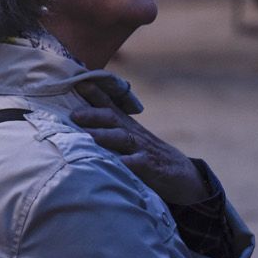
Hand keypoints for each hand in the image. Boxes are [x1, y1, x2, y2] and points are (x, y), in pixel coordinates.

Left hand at [71, 82, 208, 203]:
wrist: (185, 176)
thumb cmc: (150, 157)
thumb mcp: (131, 141)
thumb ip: (110, 133)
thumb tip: (80, 127)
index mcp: (127, 126)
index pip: (110, 105)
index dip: (95, 93)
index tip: (78, 81)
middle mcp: (134, 134)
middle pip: (112, 118)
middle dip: (93, 114)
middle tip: (73, 115)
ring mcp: (143, 149)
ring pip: (122, 138)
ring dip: (104, 136)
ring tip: (87, 136)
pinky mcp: (152, 167)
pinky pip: (139, 163)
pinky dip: (127, 163)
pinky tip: (116, 163)